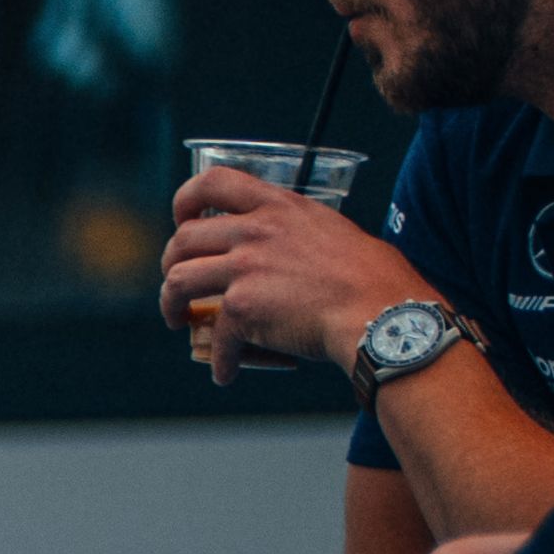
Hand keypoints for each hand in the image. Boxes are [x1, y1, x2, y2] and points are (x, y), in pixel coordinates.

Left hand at [165, 166, 423, 378]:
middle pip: (183, 239)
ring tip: (181, 321)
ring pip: (177, 282)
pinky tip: (226, 371)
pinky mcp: (241, 306)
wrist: (382, 312)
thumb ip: (294, 231)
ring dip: (171, 306)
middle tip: (179, 285)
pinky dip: (220, 360)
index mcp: (279, 206)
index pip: (213, 182)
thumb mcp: (331, 230)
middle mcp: (257, 230)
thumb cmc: (372, 278)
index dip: (185, 200)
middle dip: (170, 264)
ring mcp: (246, 267)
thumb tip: (282, 248)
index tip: (182, 221)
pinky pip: (214, 337)